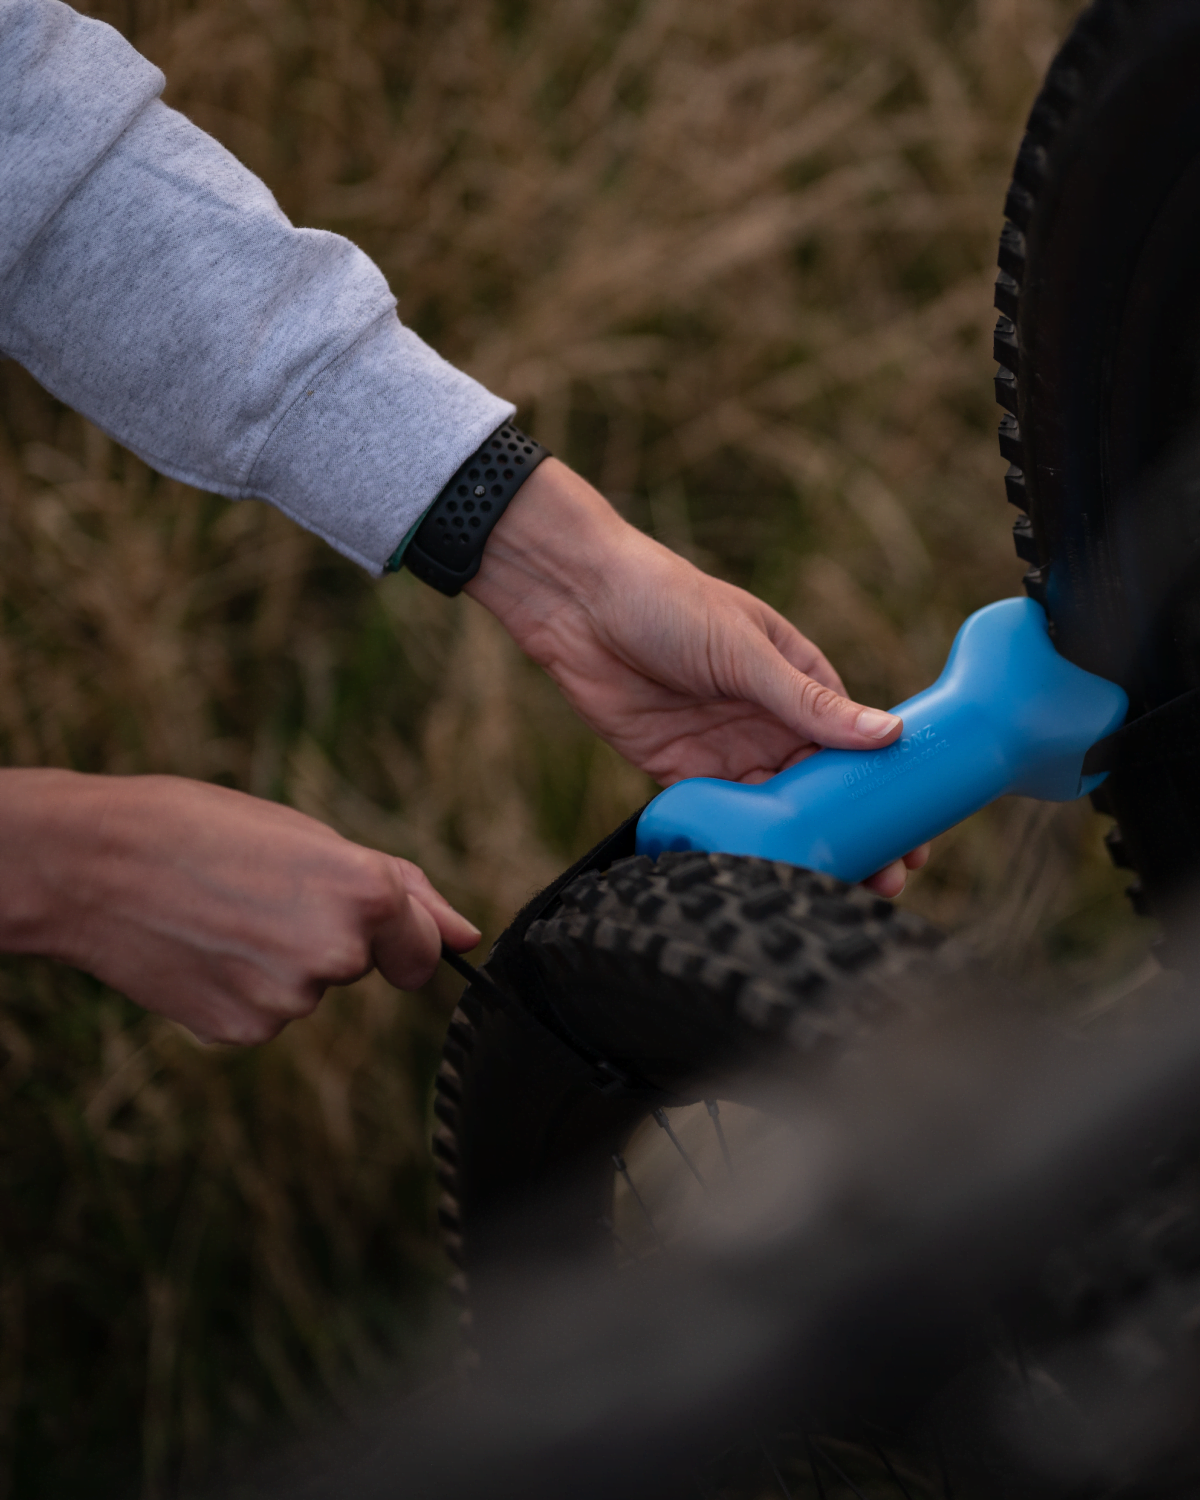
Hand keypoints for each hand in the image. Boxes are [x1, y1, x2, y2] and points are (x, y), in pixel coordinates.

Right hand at [0, 770, 478, 1042]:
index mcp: (366, 895)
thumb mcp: (312, 836)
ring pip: (312, 987)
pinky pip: (268, 1013)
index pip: (423, 949)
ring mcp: (288, 1001)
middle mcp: (337, 953)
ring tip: (226, 913)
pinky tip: (206, 949)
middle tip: (265, 893)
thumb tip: (466, 934)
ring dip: (285, 961)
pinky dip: (246, 989)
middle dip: (333, 936)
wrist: (92, 864)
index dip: (396, 932)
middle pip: (365, 964)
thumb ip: (405, 891)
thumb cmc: (202, 828)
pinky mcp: (243, 1031)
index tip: (360, 916)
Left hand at [465, 459, 928, 896]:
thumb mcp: (746, 650)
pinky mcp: (680, 770)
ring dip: (805, 846)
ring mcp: (726, 747)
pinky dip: (744, 843)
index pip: (858, 744)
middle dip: (854, 833)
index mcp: (800, 679)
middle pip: (823, 789)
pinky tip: (766, 872)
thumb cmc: (667, 600)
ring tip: (832, 886)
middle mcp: (769, 718)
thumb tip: (886, 735)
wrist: (578, 604)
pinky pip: (721, 816)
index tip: (917, 835)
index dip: (887, 791)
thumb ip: (808, 702)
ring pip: (778, 811)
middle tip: (885, 879)